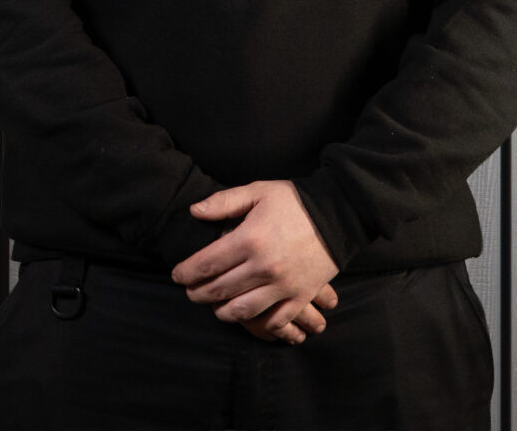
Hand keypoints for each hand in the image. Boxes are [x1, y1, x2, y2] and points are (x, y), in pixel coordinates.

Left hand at [169, 179, 341, 343]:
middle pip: (219, 290)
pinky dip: (260, 324)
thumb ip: (223, 202)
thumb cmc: (295, 201)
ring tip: (215, 307)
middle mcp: (264, 267)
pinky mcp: (301, 296)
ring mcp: (284, 285)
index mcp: (249, 240)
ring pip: (243, 311)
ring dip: (223, 312)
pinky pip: (276, 320)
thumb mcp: (257, 191)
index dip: (186, 273)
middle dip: (198, 294)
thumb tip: (193, 211)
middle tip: (190, 292)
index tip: (177, 275)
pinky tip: (248, 317)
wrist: (340, 214)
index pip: (206, 264)